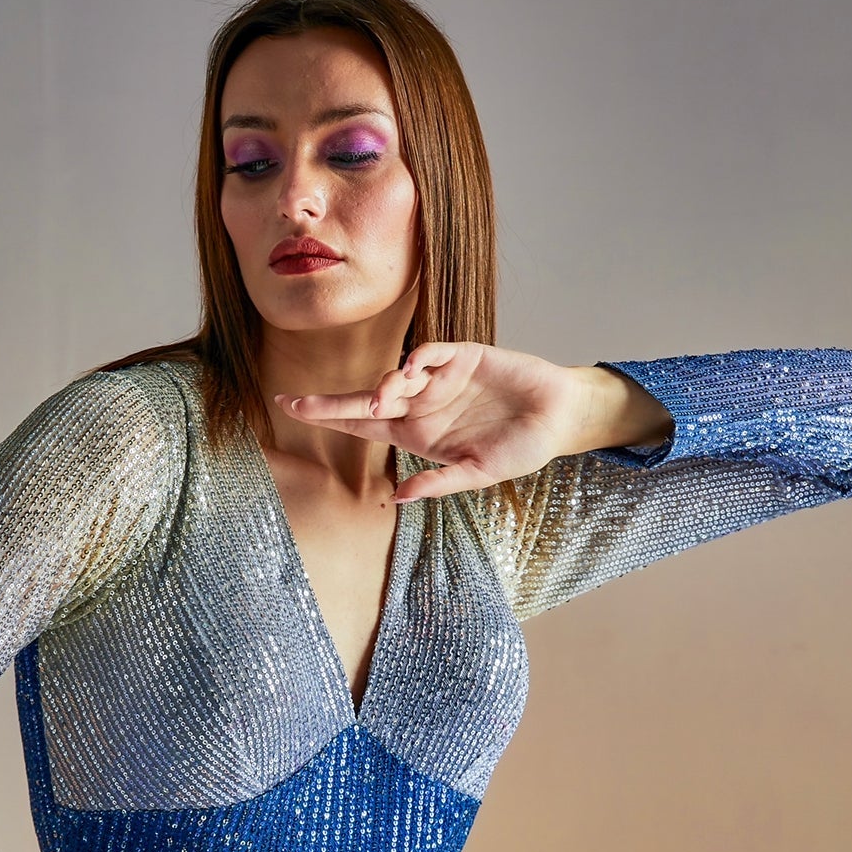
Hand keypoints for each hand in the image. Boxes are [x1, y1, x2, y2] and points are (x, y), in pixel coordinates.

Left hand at [275, 342, 598, 503]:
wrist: (559, 418)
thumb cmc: (521, 449)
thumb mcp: (478, 474)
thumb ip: (439, 483)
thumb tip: (399, 498)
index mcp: (416, 434)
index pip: (363, 426)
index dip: (329, 419)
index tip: (292, 412)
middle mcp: (420, 405)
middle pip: (365, 401)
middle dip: (329, 403)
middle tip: (292, 403)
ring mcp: (439, 380)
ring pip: (396, 378)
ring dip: (384, 387)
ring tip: (383, 399)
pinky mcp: (463, 356)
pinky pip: (431, 354)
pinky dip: (418, 358)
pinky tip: (411, 369)